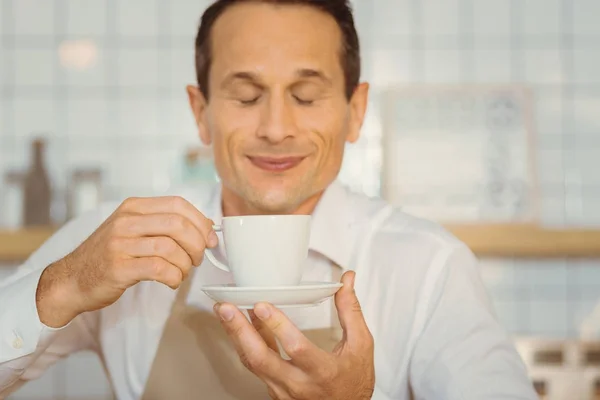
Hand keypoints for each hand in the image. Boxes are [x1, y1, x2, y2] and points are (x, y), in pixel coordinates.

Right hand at [37, 196, 216, 327]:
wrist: (72, 279)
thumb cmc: (110, 255)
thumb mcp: (134, 229)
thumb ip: (165, 224)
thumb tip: (207, 226)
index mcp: (134, 207)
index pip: (178, 204)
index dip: (201, 221)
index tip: (210, 239)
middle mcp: (126, 221)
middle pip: (178, 225)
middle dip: (198, 244)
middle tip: (198, 258)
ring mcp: (120, 243)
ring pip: (170, 248)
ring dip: (186, 264)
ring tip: (182, 272)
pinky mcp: (118, 267)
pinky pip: (159, 268)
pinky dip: (174, 277)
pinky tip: (172, 281)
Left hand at [214, 271, 374, 399]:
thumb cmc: (354, 382)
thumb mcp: (361, 346)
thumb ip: (351, 311)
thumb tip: (346, 281)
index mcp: (322, 371)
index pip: (296, 348)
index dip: (277, 326)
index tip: (262, 305)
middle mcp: (299, 384)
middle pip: (261, 359)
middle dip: (240, 331)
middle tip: (226, 308)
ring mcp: (283, 390)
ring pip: (253, 363)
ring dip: (236, 335)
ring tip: (225, 311)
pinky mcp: (274, 391)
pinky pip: (255, 366)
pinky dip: (246, 344)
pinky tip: (241, 325)